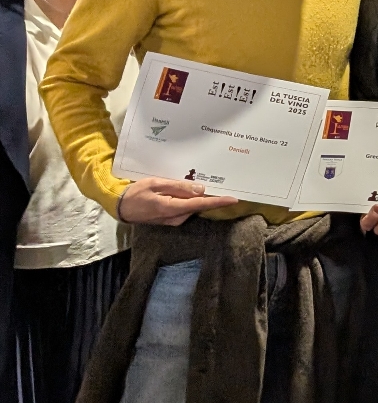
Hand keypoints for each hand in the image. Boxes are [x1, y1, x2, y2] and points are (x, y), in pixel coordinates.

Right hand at [116, 177, 235, 226]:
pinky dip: (190, 200)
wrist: (120, 207)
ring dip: (198, 197)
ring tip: (201, 182)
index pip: (200, 205)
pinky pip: (186, 208)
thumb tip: (200, 189)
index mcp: (171, 208)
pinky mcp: (171, 219)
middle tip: (220, 182)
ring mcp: (174, 220)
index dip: (218, 202)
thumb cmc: (135, 193)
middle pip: (198, 206)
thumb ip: (178, 186)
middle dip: (209, 196)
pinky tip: (188, 191)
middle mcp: (176, 217)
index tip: (233, 199)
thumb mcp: (155, 184)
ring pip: (192, 207)